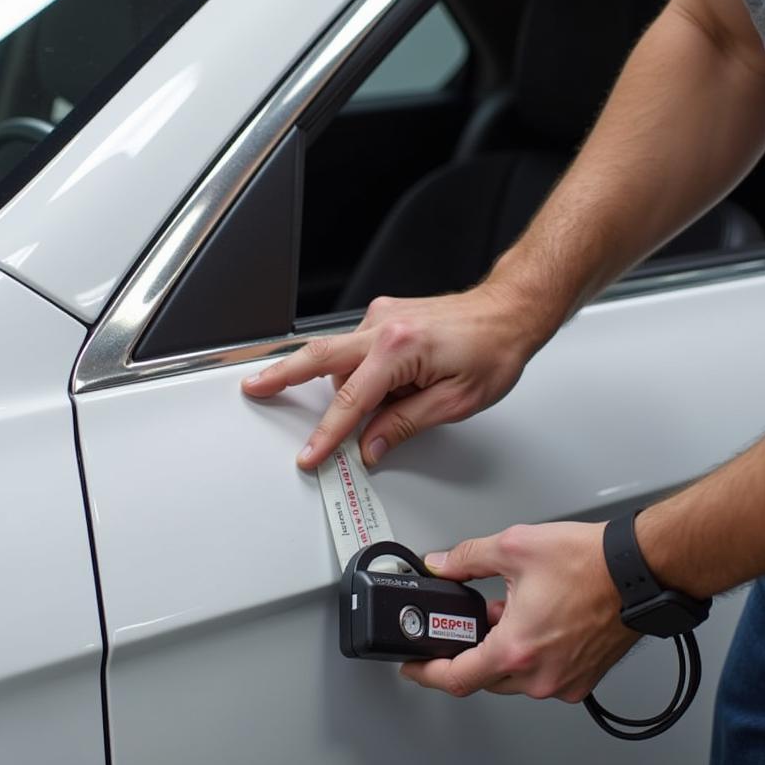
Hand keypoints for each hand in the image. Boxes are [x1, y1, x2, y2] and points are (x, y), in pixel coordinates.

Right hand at [241, 286, 540, 468]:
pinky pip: (358, 348)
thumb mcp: (454, 401)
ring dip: (348, 385)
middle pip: (317, 356)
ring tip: (397, 401)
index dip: (327, 435)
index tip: (311, 454)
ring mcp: (381, 317)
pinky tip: (393, 385)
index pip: (350, 401)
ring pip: (340, 356)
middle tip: (253, 388)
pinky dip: (362, 371)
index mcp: (399, 348)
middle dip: (281, 374)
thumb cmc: (493, 349)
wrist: (511, 310)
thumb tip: (370, 444)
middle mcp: (382, 326)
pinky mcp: (385, 316)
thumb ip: (404, 424)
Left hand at [400, 522, 638, 702]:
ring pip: (514, 677)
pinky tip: (533, 622)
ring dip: (501, 651)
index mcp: (517, 650)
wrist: (641, 571)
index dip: (427, 674)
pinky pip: (542, 675)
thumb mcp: (514, 548)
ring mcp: (566, 681)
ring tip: (505, 613)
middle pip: (484, 678)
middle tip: (462, 625)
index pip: (457, 678)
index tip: (414, 668)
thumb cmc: (591, 563)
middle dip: (469, 652)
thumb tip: (442, 565)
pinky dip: (528, 654)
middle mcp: (541, 675)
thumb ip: (467, 559)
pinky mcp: (585, 677)